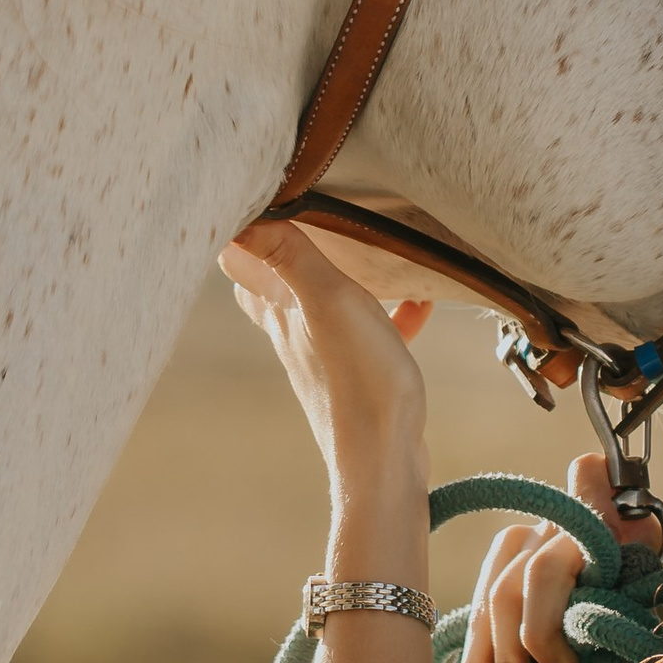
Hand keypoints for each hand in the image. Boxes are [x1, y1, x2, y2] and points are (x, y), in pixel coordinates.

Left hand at [221, 218, 431, 495]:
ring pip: (324, 309)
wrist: (387, 462)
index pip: (242, 268)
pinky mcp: (362, 378)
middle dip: (288, 253)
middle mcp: (296, 336)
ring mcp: (328, 359)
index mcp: (281, 314)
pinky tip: (420, 306)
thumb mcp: (330, 302)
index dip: (244, 234)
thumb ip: (291, 256)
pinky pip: (373, 335)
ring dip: (345, 281)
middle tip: (311, 220)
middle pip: (278, 286)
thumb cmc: (359, 382)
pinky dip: (391, 316)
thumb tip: (242, 214)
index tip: (259, 200)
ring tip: (376, 255)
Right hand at [461, 451, 661, 662]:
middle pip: (509, 594)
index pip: (546, 573)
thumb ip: (623, 618)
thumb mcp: (649, 586)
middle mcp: (545, 528)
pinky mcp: (499, 564)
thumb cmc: (646, 573)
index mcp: (589, 527)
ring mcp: (517, 543)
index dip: (544, 629)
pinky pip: (478, 614)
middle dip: (513, 661)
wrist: (634, 532)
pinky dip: (479, 660)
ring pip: (486, 605)